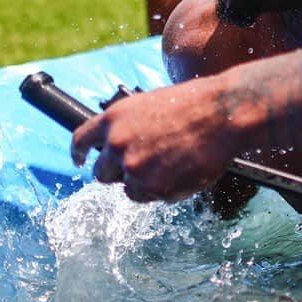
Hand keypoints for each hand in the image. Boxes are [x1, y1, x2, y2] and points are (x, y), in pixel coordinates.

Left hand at [70, 80, 236, 202]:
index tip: (80, 160)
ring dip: (145, 183)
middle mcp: (117, 144)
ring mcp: (134, 168)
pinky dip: (165, 190)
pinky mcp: (153, 187)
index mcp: (114, 118)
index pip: (81, 140)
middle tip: (144, 166)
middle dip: (118, 173)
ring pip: (128, 189)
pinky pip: (152, 197)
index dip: (79, 153)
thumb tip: (124, 143)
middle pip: (101, 173)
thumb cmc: (196, 104)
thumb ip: (130, 125)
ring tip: (174, 164)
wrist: (222, 113)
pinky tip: (184, 170)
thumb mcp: (151, 104)